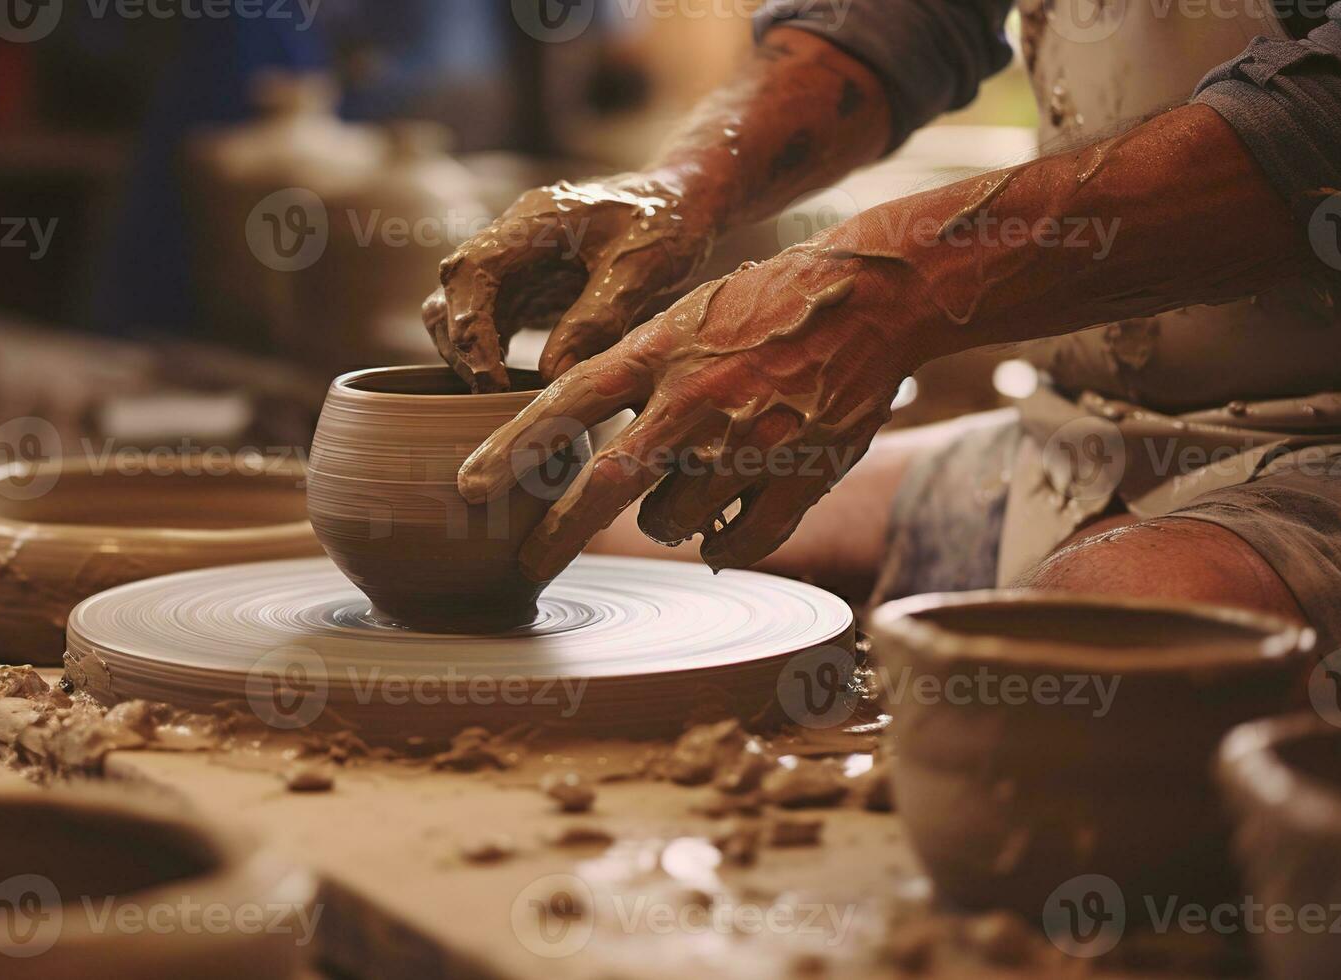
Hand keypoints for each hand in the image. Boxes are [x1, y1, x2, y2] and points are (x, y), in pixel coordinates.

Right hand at [423, 174, 716, 391]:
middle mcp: (511, 237)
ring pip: (459, 305)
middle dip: (462, 345)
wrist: (683, 199)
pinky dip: (487, 351)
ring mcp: (515, 260)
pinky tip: (508, 382)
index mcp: (534, 221)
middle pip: (453, 290)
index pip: (471, 268)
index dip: (470, 325)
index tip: (491, 374)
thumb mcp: (642, 268)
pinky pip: (487, 318)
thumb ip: (599, 317)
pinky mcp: (526, 283)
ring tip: (497, 393)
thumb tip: (552, 374)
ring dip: (467, 350)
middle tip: (493, 392)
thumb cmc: (667, 221)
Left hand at [457, 248, 916, 580]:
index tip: (468, 489)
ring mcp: (748, 443)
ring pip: (668, 522)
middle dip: (555, 536)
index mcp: (660, 351)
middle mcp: (695, 399)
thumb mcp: (683, 319)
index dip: (512, 449)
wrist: (872, 297)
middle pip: (605, 486)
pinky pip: (736, 544)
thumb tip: (578, 445)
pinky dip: (722, 545)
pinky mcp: (800, 477)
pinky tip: (724, 527)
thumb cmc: (764, 308)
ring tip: (687, 485)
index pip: (567, 403)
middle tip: (527, 566)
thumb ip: (632, 375)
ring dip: (663, 519)